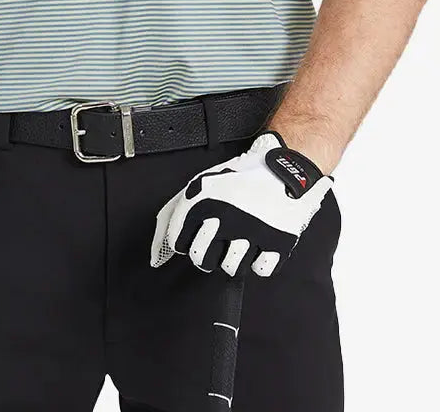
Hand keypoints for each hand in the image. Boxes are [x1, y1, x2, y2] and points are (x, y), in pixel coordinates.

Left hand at [149, 130, 333, 277]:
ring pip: (231, 268)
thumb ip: (172, 216)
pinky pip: (261, 270)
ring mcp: (253, 231)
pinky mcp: (278, 241)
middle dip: (207, 254)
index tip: (196, 234)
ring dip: (233, 258)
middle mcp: (226, 217)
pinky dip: (260, 261)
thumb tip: (155, 258)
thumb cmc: (240, 178)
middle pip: (202, 260)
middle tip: (217, 242)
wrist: (284, 169)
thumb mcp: (201, 185)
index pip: (179, 242)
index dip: (186, 240)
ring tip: (240, 241)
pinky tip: (259, 245)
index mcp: (204, 200)